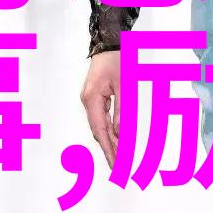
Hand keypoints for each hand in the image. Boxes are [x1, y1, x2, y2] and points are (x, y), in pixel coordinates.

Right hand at [81, 49, 120, 168]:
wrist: (109, 42)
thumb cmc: (117, 60)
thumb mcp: (125, 86)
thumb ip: (123, 111)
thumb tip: (122, 134)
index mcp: (92, 99)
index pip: (100, 132)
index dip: (109, 151)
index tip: (116, 167)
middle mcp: (88, 102)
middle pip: (98, 133)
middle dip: (109, 151)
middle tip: (119, 170)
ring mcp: (91, 100)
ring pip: (100, 127)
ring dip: (111, 142)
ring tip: (120, 160)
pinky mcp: (96, 97)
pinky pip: (103, 119)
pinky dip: (111, 131)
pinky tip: (118, 140)